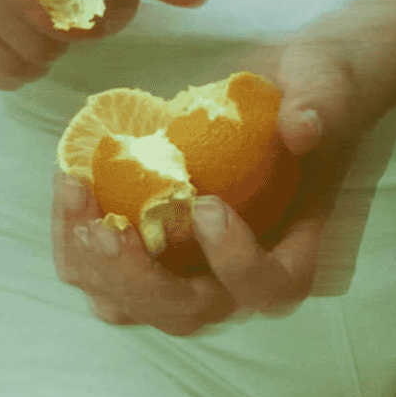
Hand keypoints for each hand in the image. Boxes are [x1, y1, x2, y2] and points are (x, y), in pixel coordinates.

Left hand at [51, 0, 395, 335]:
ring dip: (96, 266)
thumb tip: (302, 128)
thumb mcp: (327, 85)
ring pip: (135, 305)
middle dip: (139, 280)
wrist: (288, 85)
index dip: (237, 263)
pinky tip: (68, 187)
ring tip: (74, 198)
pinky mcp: (153, 250)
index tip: (207, 205)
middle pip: (189, 312)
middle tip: (106, 227)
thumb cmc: (317, 89)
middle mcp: (241, 276)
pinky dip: (78, 243)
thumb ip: (321, 104)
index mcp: (299, 249)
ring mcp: (191, 269)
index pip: (271, 286)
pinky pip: (105, 271)